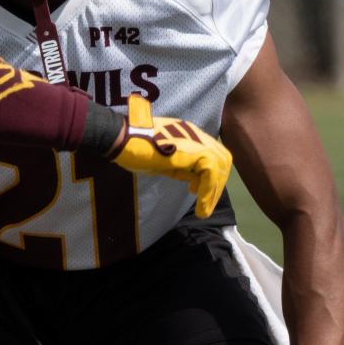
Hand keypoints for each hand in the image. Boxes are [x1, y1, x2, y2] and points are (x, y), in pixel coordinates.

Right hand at [111, 94, 231, 216]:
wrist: (121, 138)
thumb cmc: (133, 148)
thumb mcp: (162, 161)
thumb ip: (179, 167)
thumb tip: (193, 178)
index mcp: (188, 134)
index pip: (211, 152)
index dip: (210, 174)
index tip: (195, 190)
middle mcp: (196, 134)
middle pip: (222, 157)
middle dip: (217, 183)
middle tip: (204, 202)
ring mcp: (196, 141)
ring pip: (220, 165)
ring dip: (214, 191)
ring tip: (203, 210)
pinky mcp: (194, 151)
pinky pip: (211, 172)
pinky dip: (208, 191)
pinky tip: (200, 205)